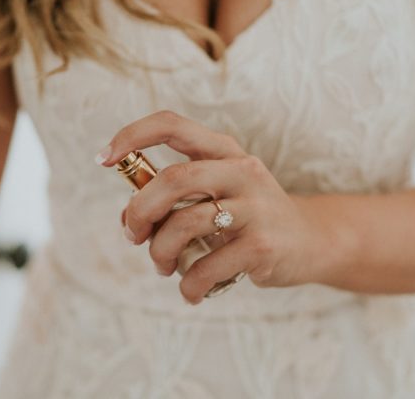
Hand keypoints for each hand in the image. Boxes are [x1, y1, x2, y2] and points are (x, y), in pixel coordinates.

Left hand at [98, 111, 338, 304]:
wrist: (310, 242)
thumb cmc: (246, 217)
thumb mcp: (213, 196)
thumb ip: (170, 201)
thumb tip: (127, 219)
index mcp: (223, 150)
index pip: (171, 125)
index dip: (131, 136)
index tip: (104, 158)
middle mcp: (241, 170)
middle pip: (173, 180)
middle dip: (140, 211)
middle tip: (133, 235)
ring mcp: (256, 207)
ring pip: (185, 224)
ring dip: (161, 252)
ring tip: (163, 266)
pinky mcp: (263, 245)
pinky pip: (207, 266)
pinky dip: (188, 284)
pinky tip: (191, 290)